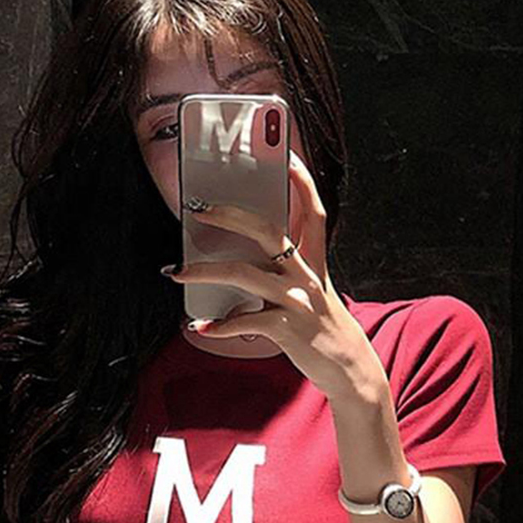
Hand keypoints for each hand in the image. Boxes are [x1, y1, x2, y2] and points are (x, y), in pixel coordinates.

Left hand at [162, 149, 385, 401]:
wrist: (346, 366)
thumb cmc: (317, 323)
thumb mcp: (307, 288)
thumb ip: (282, 267)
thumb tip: (236, 253)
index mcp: (314, 260)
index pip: (313, 211)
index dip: (302, 182)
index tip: (285, 156)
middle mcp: (306, 274)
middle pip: (269, 232)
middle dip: (232, 215)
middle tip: (199, 209)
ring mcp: (297, 300)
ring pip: (244, 274)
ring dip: (204, 271)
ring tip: (175, 272)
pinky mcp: (286, 328)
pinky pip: (245, 320)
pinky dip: (219, 324)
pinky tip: (200, 326)